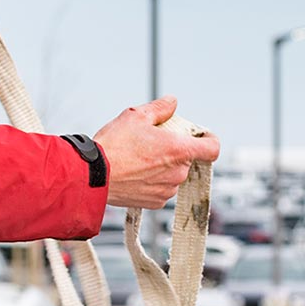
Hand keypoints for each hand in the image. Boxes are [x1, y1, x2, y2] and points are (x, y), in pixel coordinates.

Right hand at [91, 96, 221, 209]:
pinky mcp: (154, 203)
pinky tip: (135, 173)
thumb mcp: (136, 116)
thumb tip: (172, 102)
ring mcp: (166, 190)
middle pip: (187, 159)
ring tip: (139, 159)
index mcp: (179, 150)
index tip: (201, 136)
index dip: (209, 140)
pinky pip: (161, 189)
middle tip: (152, 143)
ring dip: (163, 167)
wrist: (92, 175)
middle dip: (175, 151)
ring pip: (173, 175)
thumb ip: (160, 108)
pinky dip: (152, 181)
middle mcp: (177, 173)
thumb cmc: (113, 146)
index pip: (212, 148)